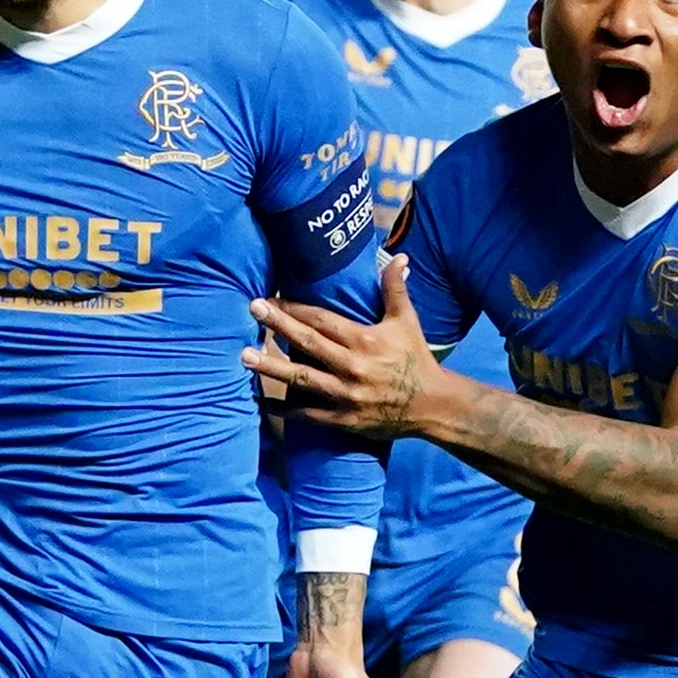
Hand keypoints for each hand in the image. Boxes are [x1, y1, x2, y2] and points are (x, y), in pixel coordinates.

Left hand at [244, 255, 441, 441]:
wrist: (433, 406)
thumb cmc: (416, 359)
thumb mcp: (407, 322)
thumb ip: (396, 289)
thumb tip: (399, 257)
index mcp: (364, 340)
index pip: (322, 320)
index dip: (295, 308)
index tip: (272, 297)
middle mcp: (352, 366)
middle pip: (307, 343)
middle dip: (277, 325)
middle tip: (252, 310)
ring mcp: (346, 395)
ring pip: (301, 379)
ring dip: (271, 367)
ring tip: (244, 357)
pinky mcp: (345, 420)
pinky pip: (310, 415)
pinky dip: (286, 409)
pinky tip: (263, 401)